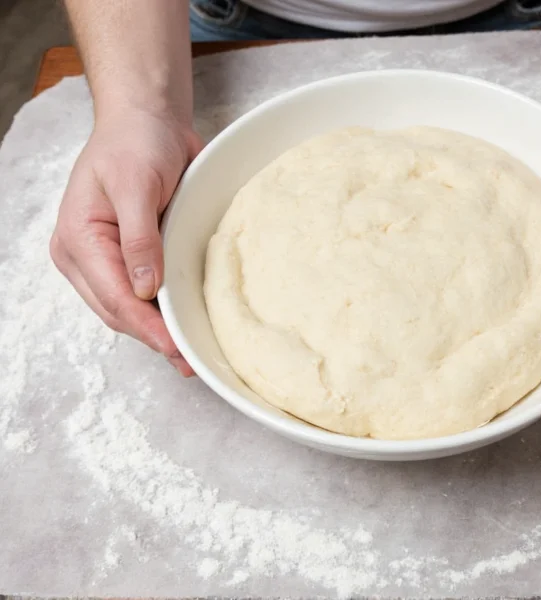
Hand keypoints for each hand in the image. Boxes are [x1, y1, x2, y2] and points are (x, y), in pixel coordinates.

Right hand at [50, 109, 203, 374]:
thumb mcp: (135, 185)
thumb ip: (139, 238)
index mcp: (78, 240)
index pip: (113, 296)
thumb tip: (145, 287)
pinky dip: (163, 310)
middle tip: (189, 362)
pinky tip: (184, 324)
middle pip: (118, 310)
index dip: (146, 325)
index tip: (175, 347)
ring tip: (190, 354)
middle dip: (153, 337)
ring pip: (130, 308)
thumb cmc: (136, 143)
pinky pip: (144, 292)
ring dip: (158, 329)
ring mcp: (108, 259)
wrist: (149, 121)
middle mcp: (87, 256)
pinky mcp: (131, 255)